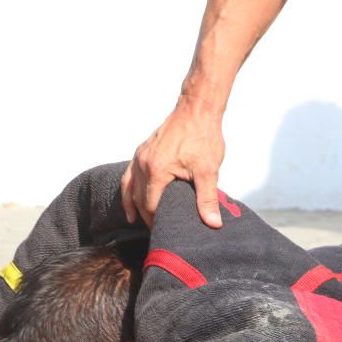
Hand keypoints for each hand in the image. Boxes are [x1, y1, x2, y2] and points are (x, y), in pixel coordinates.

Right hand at [122, 95, 225, 228]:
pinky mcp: (141, 151)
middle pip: (138, 200)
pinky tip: (130, 201)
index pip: (151, 206)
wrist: (197, 109)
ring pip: (130, 189)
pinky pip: (128, 176)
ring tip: (139, 222)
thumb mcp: (208, 171)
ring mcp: (139, 157)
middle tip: (158, 230)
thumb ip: (207, 199)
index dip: (157, 222)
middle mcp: (143, 164)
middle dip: (146, 217)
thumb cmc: (203, 136)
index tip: (165, 231)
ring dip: (134, 206)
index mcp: (157, 171)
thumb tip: (213, 224)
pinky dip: (128, 191)